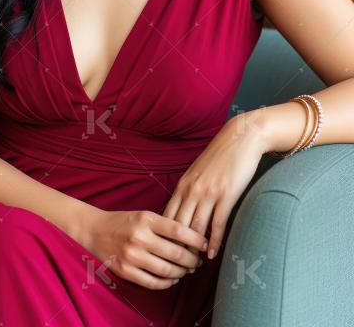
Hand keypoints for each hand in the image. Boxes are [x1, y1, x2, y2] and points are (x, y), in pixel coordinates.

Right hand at [84, 209, 208, 289]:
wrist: (95, 231)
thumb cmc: (123, 221)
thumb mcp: (143, 215)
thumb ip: (164, 225)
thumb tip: (190, 238)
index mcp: (146, 219)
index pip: (178, 230)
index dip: (196, 239)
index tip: (205, 244)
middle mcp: (140, 237)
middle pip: (175, 253)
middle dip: (192, 260)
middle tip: (197, 261)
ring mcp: (132, 256)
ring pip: (166, 270)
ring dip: (182, 272)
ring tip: (187, 270)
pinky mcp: (126, 271)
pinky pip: (152, 282)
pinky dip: (167, 282)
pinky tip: (172, 278)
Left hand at [161, 112, 265, 260]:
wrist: (240, 139)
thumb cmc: (220, 157)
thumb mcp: (198, 172)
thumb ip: (189, 190)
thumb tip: (183, 210)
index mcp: (183, 185)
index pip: (167, 216)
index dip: (165, 236)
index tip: (165, 252)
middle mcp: (192, 190)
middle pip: (178, 226)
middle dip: (176, 247)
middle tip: (178, 265)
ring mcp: (208, 193)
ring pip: (196, 228)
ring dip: (194, 249)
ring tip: (193, 266)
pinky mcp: (225, 196)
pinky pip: (216, 224)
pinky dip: (213, 242)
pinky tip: (211, 254)